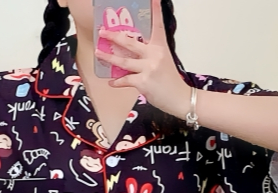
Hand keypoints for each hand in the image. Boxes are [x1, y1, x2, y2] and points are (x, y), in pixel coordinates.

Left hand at [95, 1, 187, 116]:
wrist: (179, 97)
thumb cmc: (170, 81)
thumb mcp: (163, 61)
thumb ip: (149, 54)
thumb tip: (131, 53)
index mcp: (160, 46)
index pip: (157, 24)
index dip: (155, 10)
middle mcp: (154, 54)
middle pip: (130, 42)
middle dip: (114, 36)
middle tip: (102, 32)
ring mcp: (148, 68)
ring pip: (124, 61)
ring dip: (108, 57)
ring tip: (98, 53)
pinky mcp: (143, 82)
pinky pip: (126, 80)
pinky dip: (117, 82)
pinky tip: (111, 82)